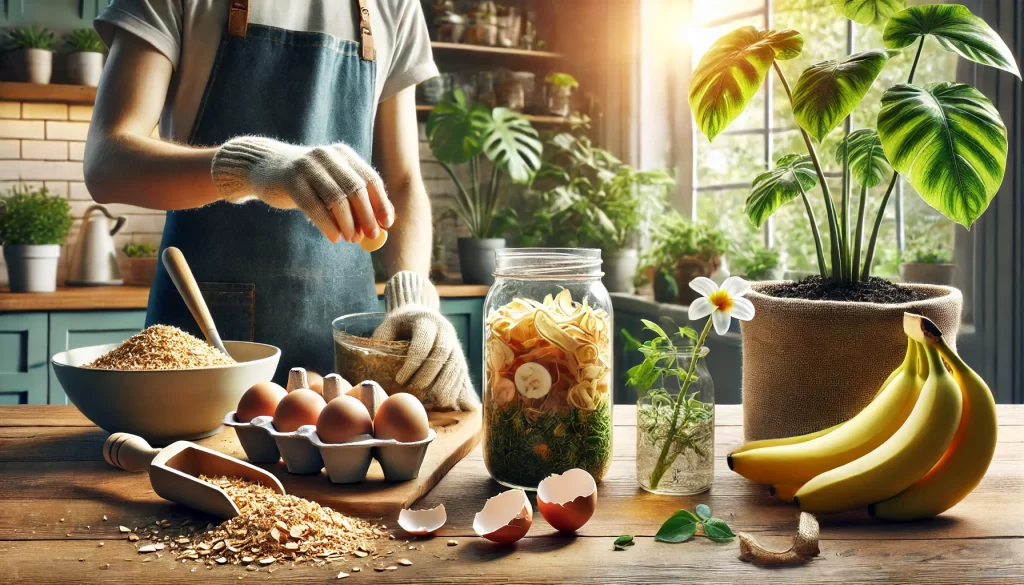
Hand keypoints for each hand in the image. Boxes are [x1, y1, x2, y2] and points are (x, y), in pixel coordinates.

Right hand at [211, 136, 393, 242]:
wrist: (263, 167)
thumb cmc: (306, 182)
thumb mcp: (331, 183)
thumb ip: (354, 199)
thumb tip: (384, 224)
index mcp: (343, 154)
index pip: (370, 179)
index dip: (381, 202)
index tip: (387, 224)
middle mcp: (328, 156)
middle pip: (356, 189)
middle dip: (366, 216)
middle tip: (371, 236)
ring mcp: (308, 166)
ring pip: (337, 199)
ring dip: (348, 223)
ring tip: (351, 239)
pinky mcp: (291, 180)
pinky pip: (314, 207)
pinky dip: (327, 226)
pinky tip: (334, 239)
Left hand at [371, 272, 479, 410]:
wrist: (420, 312)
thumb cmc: (399, 323)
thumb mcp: (387, 325)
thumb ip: (381, 340)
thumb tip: (369, 363)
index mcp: (425, 320)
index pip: (423, 342)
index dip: (413, 363)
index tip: (400, 379)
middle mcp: (444, 329)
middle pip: (442, 353)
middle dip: (429, 374)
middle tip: (414, 389)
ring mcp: (454, 341)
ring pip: (455, 363)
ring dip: (445, 383)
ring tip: (433, 400)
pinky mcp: (459, 353)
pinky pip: (461, 371)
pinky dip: (454, 386)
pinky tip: (445, 399)